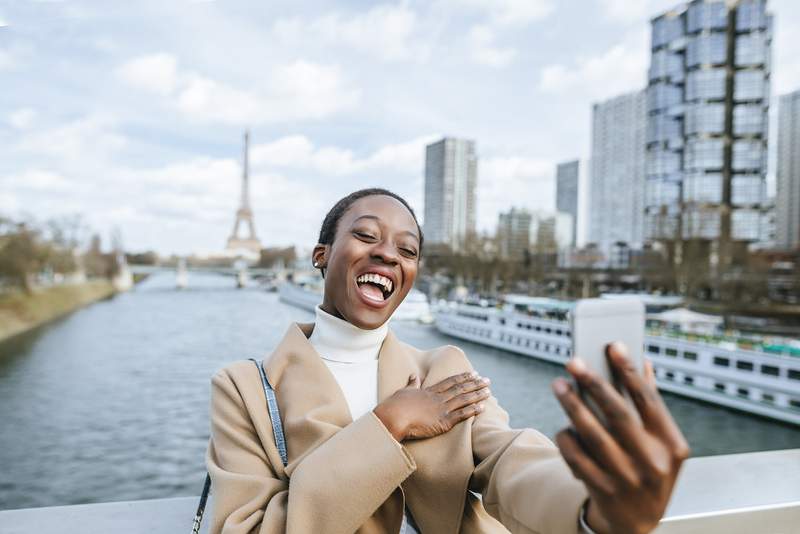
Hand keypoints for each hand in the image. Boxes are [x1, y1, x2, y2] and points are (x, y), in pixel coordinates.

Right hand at [373, 371, 490, 441]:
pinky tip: (482, 407)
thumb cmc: (395, 406)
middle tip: (487, 380)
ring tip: (489, 391)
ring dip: (478, 395)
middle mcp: (438, 398)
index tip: (473, 374)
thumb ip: (412, 384)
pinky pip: (462, 415)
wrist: (393, 417)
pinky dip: (473, 410)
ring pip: (464, 399)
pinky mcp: (443, 421)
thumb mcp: (404, 391)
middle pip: (461, 388)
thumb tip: (414, 375)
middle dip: (475, 384)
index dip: (463, 377)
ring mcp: (442, 409)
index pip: (450, 382)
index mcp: (429, 391)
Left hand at [552, 342, 689, 533]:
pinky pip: (575, 455)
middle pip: (617, 413)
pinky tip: (564, 428)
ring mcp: (627, 477)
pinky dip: (567, 437)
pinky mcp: (602, 489)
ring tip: (559, 384)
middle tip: (573, 361)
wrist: (637, 523)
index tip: (612, 345)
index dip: (629, 370)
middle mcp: (652, 461)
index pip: (648, 399)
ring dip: (571, 405)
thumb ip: (652, 406)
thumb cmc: (649, 471)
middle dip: (593, 383)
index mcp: (671, 444)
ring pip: (591, 433)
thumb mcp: (662, 445)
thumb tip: (643, 362)